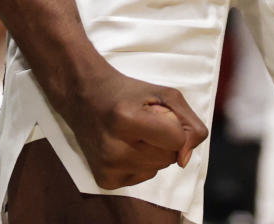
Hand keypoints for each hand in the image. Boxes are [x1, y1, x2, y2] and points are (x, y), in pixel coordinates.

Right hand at [61, 63, 207, 189]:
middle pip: (169, 157)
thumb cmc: (128, 93)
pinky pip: (143, 177)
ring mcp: (108, 168)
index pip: (177, 140)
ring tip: (134, 133)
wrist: (85, 97)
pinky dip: (141, 163)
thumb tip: (185, 159)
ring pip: (158, 169)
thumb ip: (188, 122)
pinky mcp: (105, 181)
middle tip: (143, 122)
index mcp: (127, 119)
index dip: (174, 125)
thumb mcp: (164, 94)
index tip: (157, 113)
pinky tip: (125, 146)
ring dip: (154, 151)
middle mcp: (115, 149)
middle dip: (164, 140)